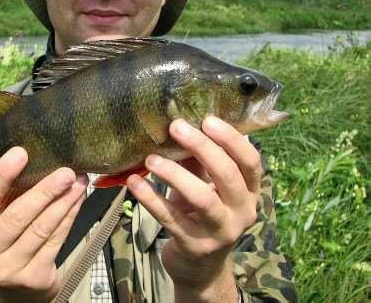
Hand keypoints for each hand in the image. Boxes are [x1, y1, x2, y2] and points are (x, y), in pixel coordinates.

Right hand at [0, 146, 87, 302]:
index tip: (20, 153)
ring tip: (78, 181)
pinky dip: (69, 216)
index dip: (1, 176)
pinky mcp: (34, 278)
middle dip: (44, 190)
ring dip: (63, 201)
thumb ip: (5, 197)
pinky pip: (55, 240)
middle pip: (17, 217)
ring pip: (41, 228)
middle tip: (65, 171)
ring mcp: (9, 270)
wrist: (17, 291)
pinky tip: (77, 200)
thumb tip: (33, 157)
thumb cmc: (5, 242)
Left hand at [127, 116, 259, 301]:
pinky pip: (171, 219)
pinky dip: (151, 198)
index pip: (250, 161)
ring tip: (151, 159)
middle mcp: (242, 211)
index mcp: (250, 191)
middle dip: (202, 147)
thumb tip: (180, 123)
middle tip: (176, 127)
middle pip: (228, 175)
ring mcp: (221, 232)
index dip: (232, 139)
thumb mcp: (205, 186)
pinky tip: (135, 183)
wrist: (199, 267)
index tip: (207, 119)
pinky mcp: (195, 246)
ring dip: (174, 174)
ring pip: (201, 198)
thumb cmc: (201, 214)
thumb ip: (199, 160)